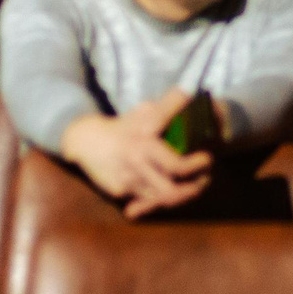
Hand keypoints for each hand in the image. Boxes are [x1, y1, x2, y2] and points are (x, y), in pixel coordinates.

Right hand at [61, 87, 212, 216]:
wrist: (85, 140)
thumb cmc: (121, 126)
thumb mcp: (143, 111)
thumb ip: (167, 105)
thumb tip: (189, 91)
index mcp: (145, 143)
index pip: (176, 164)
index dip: (196, 166)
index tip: (207, 159)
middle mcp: (137, 165)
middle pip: (170, 190)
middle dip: (192, 189)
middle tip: (204, 179)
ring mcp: (127, 180)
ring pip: (159, 199)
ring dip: (180, 196)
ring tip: (192, 188)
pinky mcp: (119, 191)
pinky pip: (143, 202)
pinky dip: (157, 201)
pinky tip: (170, 194)